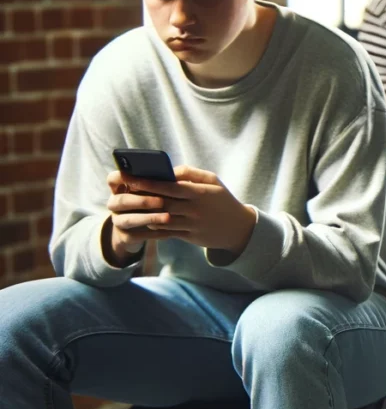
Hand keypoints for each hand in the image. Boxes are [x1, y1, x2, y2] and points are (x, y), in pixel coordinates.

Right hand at [104, 170, 176, 260]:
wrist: (141, 230)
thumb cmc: (151, 202)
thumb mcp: (151, 191)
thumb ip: (156, 183)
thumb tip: (173, 177)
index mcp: (120, 188)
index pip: (113, 179)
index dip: (122, 177)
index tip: (137, 177)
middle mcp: (115, 204)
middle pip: (121, 200)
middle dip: (142, 201)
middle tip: (162, 201)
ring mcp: (117, 220)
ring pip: (128, 220)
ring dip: (149, 218)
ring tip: (168, 217)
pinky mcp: (124, 236)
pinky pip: (136, 236)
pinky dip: (153, 233)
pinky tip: (169, 231)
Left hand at [113, 166, 258, 254]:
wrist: (238, 228)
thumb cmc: (222, 200)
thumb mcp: (213, 181)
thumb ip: (191, 173)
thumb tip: (168, 171)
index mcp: (201, 193)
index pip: (170, 187)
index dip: (149, 183)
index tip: (132, 178)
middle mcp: (195, 209)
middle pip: (162, 203)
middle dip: (142, 197)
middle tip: (124, 192)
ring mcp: (192, 225)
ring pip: (161, 219)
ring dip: (146, 213)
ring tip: (131, 206)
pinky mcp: (189, 237)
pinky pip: (167, 232)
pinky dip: (155, 226)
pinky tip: (146, 219)